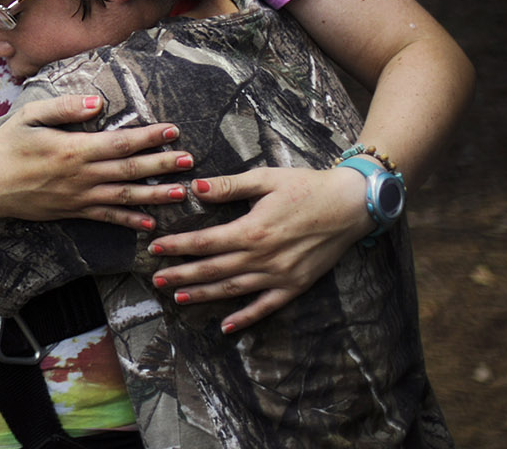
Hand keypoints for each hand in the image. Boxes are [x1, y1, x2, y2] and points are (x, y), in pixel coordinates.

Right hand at [0, 94, 190, 229]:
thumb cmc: (6, 146)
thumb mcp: (29, 116)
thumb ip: (64, 107)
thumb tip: (98, 101)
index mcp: (73, 149)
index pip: (120, 142)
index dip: (148, 137)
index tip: (171, 131)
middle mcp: (81, 175)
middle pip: (130, 170)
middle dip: (162, 165)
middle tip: (189, 160)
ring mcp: (79, 197)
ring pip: (125, 196)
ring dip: (155, 195)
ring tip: (181, 192)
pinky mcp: (73, 212)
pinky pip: (107, 217)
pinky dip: (129, 221)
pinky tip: (150, 223)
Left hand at [145, 166, 370, 332]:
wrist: (351, 205)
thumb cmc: (306, 187)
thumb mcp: (266, 179)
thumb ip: (230, 186)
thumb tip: (196, 187)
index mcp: (252, 230)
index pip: (205, 242)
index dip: (177, 246)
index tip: (156, 248)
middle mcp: (263, 258)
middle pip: (213, 270)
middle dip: (182, 275)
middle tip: (157, 279)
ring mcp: (279, 276)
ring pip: (233, 290)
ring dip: (204, 295)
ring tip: (179, 298)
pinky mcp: (295, 286)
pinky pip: (266, 307)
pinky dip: (245, 318)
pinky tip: (226, 326)